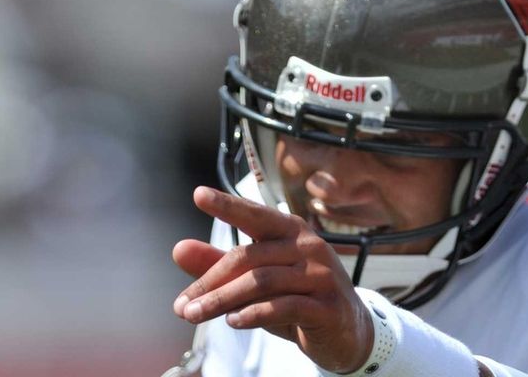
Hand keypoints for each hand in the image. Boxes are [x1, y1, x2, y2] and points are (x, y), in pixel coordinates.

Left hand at [172, 186, 373, 372]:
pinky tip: (233, 322)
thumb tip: (179, 248)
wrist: (348, 332)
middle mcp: (309, 247)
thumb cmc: (298, 298)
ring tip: (195, 315)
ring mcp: (321, 276)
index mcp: (292, 232)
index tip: (199, 195)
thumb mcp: (257, 281)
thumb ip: (219, 264)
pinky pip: (285, 306)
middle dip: (210, 281)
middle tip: (181, 305)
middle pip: (250, 256)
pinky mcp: (328, 307)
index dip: (228, 205)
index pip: (256, 215)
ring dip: (223, 300)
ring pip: (263, 281)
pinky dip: (254, 314)